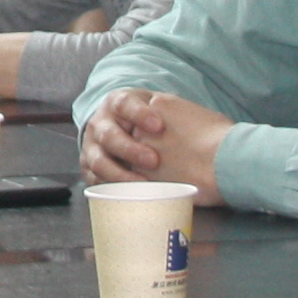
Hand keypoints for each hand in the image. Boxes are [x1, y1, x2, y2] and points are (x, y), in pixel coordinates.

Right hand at [79, 88, 229, 200]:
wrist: (124, 128)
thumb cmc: (151, 121)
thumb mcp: (159, 108)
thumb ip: (171, 112)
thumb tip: (206, 127)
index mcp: (117, 102)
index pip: (124, 104)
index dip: (139, 114)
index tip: (159, 126)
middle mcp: (100, 123)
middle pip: (109, 135)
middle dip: (130, 149)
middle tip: (154, 160)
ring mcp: (92, 147)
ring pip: (99, 161)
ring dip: (120, 174)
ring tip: (144, 183)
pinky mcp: (90, 169)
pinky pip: (96, 181)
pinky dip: (112, 188)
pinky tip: (131, 194)